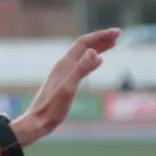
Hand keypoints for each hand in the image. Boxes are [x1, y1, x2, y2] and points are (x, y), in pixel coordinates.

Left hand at [14, 28, 119, 144]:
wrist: (37, 122)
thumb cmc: (52, 109)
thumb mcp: (69, 89)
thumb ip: (80, 70)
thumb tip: (93, 52)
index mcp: (65, 65)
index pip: (84, 43)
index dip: (101, 36)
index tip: (118, 33)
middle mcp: (63, 66)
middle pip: (84, 46)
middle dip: (101, 39)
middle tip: (118, 35)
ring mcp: (63, 74)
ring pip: (83, 55)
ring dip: (98, 47)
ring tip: (113, 44)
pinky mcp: (64, 82)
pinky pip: (81, 65)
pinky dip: (92, 60)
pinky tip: (99, 62)